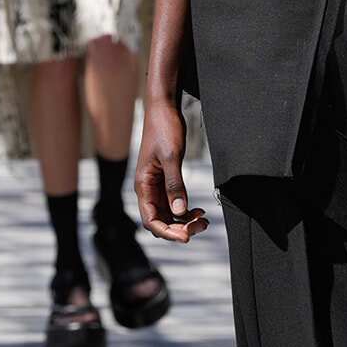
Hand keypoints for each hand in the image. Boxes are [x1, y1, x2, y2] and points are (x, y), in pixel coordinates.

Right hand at [134, 95, 208, 242]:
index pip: (151, 221)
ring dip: (184, 221)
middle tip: (202, 226)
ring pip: (168, 215)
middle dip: (180, 228)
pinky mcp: (166, 181)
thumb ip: (175, 185)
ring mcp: (156, 187)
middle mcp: (147, 190)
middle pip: (161, 221)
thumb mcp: (171, 157)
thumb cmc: (164, 130)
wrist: (164, 110)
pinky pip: (174, 204)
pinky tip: (198, 210)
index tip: (187, 236)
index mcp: (143, 186)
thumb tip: (180, 211)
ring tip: (203, 220)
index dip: (168, 233)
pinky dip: (186, 210)